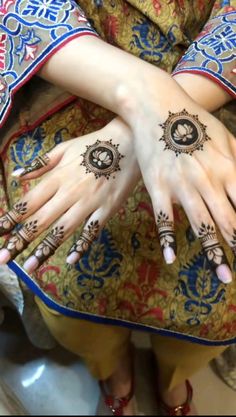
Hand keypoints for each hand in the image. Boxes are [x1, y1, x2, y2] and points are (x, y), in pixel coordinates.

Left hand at [0, 118, 139, 272]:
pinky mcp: (106, 209)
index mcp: (57, 178)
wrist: (127, 142)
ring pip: (63, 229)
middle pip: (40, 220)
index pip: (28, 202)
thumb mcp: (64, 149)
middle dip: (20, 240)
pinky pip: (91, 231)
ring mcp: (88, 203)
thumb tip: (16, 175)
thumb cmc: (92, 145)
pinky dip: (81, 246)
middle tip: (3, 258)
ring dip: (45, 249)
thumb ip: (40, 164)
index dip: (10, 218)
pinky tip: (70, 260)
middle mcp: (69, 192)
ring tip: (30, 266)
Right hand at [125, 80, 235, 283]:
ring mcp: (182, 186)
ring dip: (214, 253)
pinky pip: (164, 218)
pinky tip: (172, 258)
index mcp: (227, 168)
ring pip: (201, 225)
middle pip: (229, 221)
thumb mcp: (226, 138)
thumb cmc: (195, 122)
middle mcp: (208, 180)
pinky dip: (168, 239)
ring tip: (225, 276)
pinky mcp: (158, 188)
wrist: (158, 108)